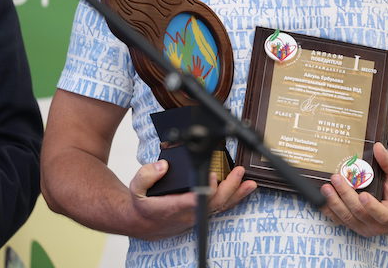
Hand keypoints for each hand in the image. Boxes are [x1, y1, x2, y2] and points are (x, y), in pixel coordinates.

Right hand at [128, 161, 256, 239]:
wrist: (143, 223)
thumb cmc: (143, 203)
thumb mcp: (137, 187)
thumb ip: (147, 175)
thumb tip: (162, 165)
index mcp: (172, 207)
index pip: (193, 200)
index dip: (206, 191)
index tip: (213, 175)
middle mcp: (188, 213)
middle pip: (212, 203)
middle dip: (228, 188)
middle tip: (238, 171)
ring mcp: (197, 215)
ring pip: (220, 206)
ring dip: (236, 194)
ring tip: (250, 183)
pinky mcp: (202, 213)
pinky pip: (221, 207)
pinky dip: (234, 198)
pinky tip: (245, 188)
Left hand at [320, 142, 387, 236]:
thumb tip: (378, 147)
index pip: (382, 214)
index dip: (372, 206)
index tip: (363, 195)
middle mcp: (376, 225)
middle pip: (358, 212)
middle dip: (346, 195)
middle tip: (336, 178)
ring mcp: (362, 227)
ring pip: (346, 217)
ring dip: (334, 202)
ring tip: (326, 187)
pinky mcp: (351, 225)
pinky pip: (338, 220)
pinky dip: (328, 209)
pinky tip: (321, 198)